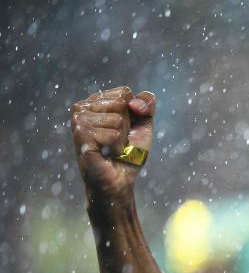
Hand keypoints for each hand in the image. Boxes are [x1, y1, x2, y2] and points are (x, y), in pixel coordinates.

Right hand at [71, 86, 154, 211]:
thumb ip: (146, 105)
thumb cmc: (129, 153)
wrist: (120, 180)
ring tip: (111, 148)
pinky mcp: (80, 135)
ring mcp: (79, 120)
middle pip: (121, 103)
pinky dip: (117, 147)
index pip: (125, 92)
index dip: (135, 112)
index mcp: (96, 101)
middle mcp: (83, 107)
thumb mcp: (144, 125)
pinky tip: (106, 153)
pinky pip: (113, 134)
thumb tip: (133, 102)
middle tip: (118, 141)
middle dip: (128, 126)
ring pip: (118, 119)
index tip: (127, 129)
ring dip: (121, 139)